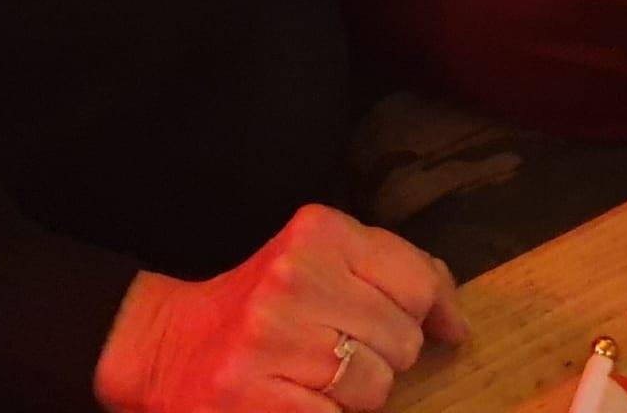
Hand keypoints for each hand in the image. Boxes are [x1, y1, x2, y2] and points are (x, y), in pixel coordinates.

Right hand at [94, 204, 466, 411]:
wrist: (171, 346)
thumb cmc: (263, 307)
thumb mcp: (321, 261)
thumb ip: (390, 271)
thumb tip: (455, 323)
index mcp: (315, 230)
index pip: (415, 279)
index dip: (434, 312)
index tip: (439, 329)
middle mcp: (293, 276)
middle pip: (401, 339)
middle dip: (385, 355)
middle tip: (341, 349)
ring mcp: (271, 338)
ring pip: (376, 387)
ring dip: (357, 395)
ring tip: (315, 376)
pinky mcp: (255, 399)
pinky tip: (299, 400)